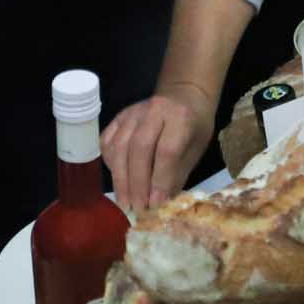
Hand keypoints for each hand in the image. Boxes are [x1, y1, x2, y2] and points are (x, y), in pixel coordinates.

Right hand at [103, 89, 216, 208]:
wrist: (183, 95)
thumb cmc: (193, 127)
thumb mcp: (196, 150)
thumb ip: (177, 175)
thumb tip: (160, 205)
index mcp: (180, 117)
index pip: (167, 150)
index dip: (160, 179)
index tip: (155, 204)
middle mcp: (154, 110)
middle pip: (139, 149)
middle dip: (136, 183)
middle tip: (137, 208)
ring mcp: (132, 112)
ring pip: (119, 147)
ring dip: (120, 179)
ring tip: (125, 203)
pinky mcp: (118, 117)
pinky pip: (107, 143)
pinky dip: (110, 164)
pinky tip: (118, 181)